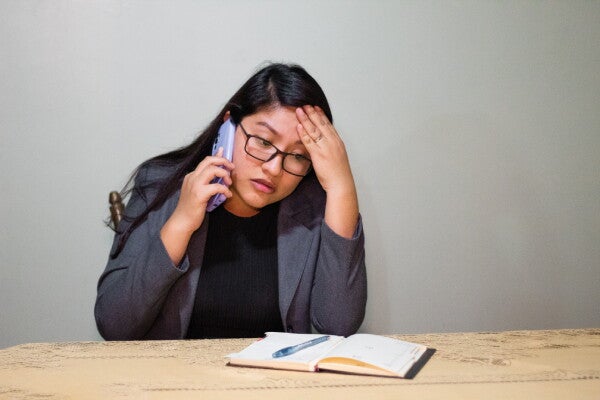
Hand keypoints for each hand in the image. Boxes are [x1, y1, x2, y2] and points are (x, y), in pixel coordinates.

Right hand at [160, 148, 233, 264]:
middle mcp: (192, 177)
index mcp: (191, 176)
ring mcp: (195, 185)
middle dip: (223, 161)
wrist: (182, 221)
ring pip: (212, 170)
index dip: (218, 156)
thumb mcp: (198, 191)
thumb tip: (218, 174)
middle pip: (209, 161)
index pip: (205, 161)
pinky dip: (225, 189)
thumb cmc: (191, 208)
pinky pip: (217, 186)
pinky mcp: (199, 194)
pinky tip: (228, 195)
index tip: (226, 156)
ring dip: (224, 174)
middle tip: (231, 168)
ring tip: (229, 183)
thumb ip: (207, 182)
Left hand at [295, 105, 354, 195]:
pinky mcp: (318, 154)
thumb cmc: (338, 174)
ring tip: (299, 111)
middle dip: (312, 113)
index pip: (328, 125)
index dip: (321, 115)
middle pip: (321, 124)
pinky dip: (304, 133)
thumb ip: (330, 148)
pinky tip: (299, 126)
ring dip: (306, 119)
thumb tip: (324, 144)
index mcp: (337, 142)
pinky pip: (309, 141)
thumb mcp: (337, 157)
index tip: (316, 108)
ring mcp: (325, 147)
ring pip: (314, 130)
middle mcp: (332, 142)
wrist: (341, 183)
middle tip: (305, 105)